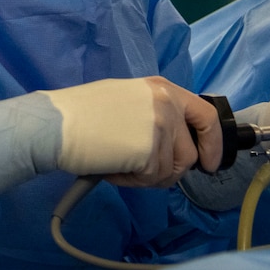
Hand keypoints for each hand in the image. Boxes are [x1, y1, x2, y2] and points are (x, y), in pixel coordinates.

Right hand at [52, 76, 222, 187]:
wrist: (56, 123)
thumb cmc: (82, 113)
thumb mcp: (127, 100)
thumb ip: (155, 113)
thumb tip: (176, 142)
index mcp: (162, 87)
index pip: (206, 116)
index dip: (213, 144)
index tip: (208, 163)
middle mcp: (167, 103)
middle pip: (190, 153)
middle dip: (171, 171)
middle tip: (146, 174)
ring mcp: (160, 126)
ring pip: (171, 171)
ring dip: (146, 177)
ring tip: (118, 165)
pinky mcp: (150, 150)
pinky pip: (152, 179)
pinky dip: (132, 181)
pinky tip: (112, 168)